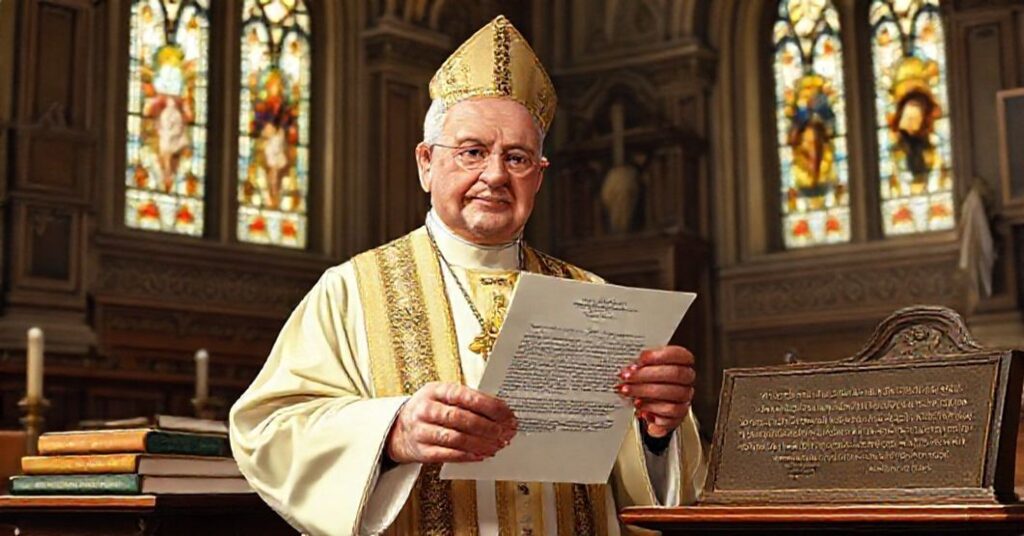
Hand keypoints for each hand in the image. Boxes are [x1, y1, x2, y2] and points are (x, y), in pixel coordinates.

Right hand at [386, 382, 517, 464]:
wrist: (398, 430)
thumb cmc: (429, 410)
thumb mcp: (442, 396)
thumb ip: (467, 401)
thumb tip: (499, 411)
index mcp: (435, 390)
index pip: (466, 396)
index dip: (489, 406)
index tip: (506, 413)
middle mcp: (426, 409)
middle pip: (462, 419)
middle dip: (488, 427)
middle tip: (505, 432)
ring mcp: (422, 431)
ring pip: (457, 438)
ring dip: (481, 443)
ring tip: (497, 445)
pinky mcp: (422, 451)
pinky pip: (449, 455)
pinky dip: (468, 456)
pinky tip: (481, 454)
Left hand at [616, 346, 695, 437]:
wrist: (648, 409)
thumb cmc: (647, 383)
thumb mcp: (642, 369)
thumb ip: (640, 364)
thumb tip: (630, 367)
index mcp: (682, 363)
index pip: (680, 355)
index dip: (661, 355)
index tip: (641, 358)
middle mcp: (686, 380)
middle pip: (675, 373)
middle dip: (647, 374)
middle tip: (627, 376)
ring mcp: (684, 398)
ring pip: (671, 393)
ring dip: (644, 391)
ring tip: (627, 390)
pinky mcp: (678, 416)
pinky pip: (669, 411)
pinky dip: (651, 407)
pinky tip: (638, 405)